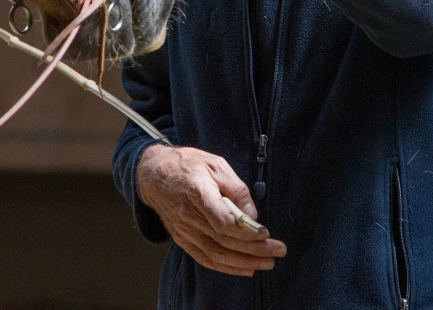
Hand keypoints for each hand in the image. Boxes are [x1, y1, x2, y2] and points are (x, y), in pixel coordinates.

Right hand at [136, 144, 285, 275]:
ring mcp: (184, 230)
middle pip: (225, 240)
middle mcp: (189, 216)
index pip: (222, 220)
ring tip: (268, 262)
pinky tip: (246, 267)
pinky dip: (227, 267)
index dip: (246, 231)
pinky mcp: (182, 239)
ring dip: (245, 261)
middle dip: (255, 248)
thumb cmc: (188, 165)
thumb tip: (252, 216)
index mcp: (198, 192)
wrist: (154, 174)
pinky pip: (206, 258)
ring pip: (218, 254)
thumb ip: (236, 188)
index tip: (265, 232)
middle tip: (278, 250)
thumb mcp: (215, 164)